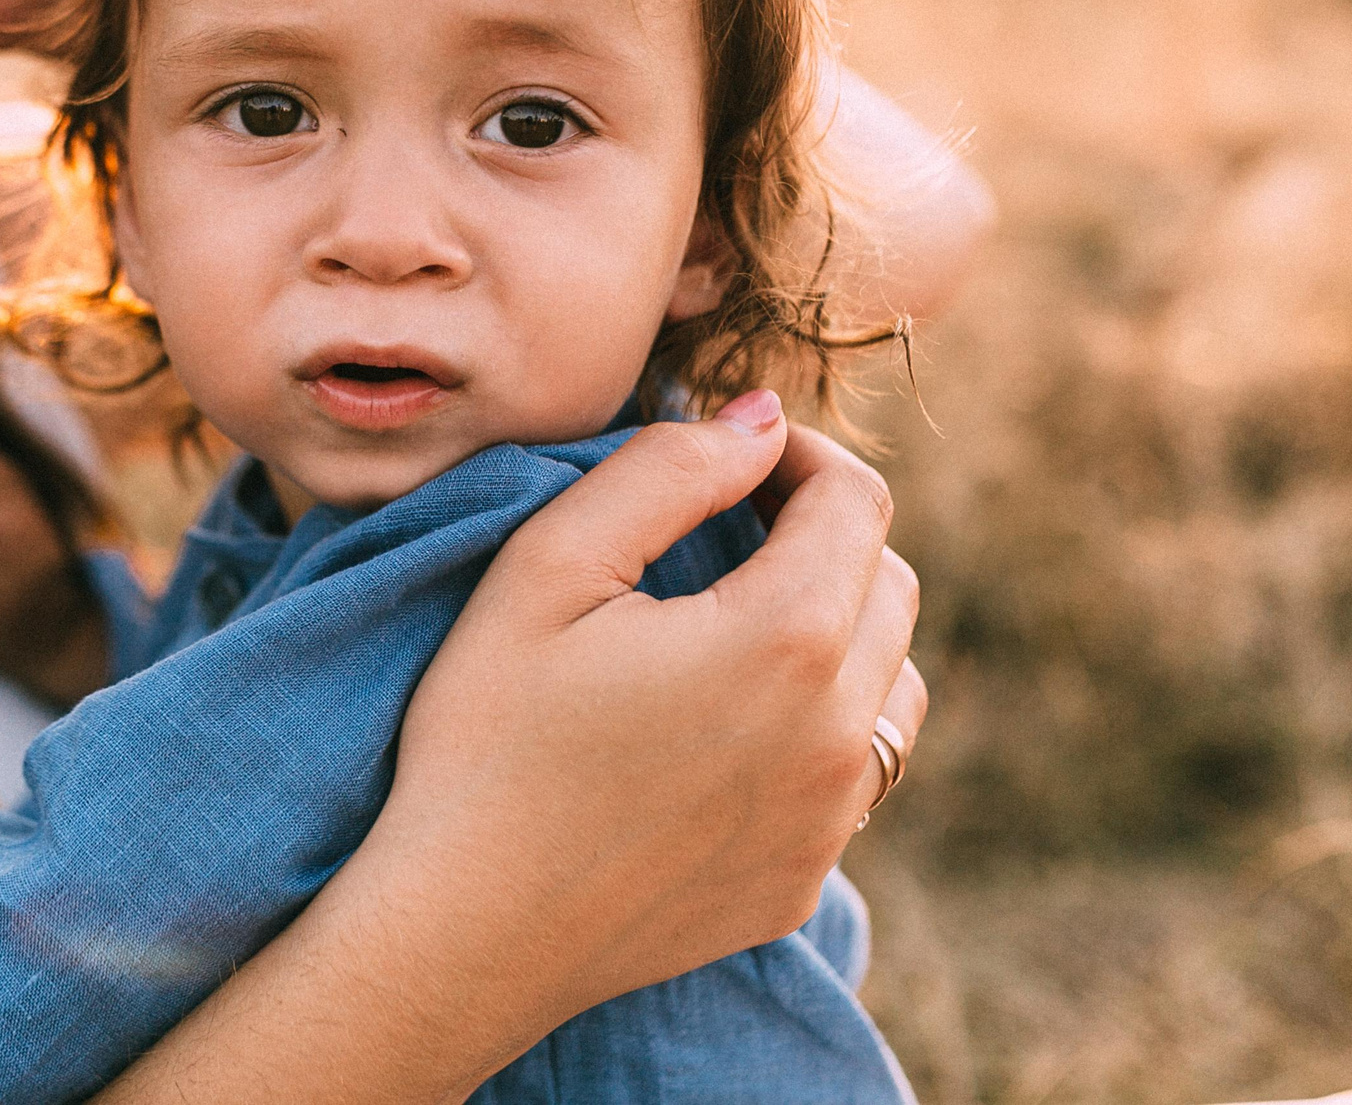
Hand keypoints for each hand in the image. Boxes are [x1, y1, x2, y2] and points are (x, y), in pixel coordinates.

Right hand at [389, 394, 921, 1017]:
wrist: (460, 931)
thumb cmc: (486, 737)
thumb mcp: (547, 567)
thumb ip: (665, 471)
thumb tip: (755, 420)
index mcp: (786, 640)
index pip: (855, 500)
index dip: (796, 454)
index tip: (727, 456)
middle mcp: (839, 734)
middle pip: (888, 583)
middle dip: (820, 534)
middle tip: (722, 526)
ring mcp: (830, 819)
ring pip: (891, 682)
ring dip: (837, 630)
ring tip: (733, 621)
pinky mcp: (804, 879)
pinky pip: (851, 773)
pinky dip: (813, 724)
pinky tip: (718, 723)